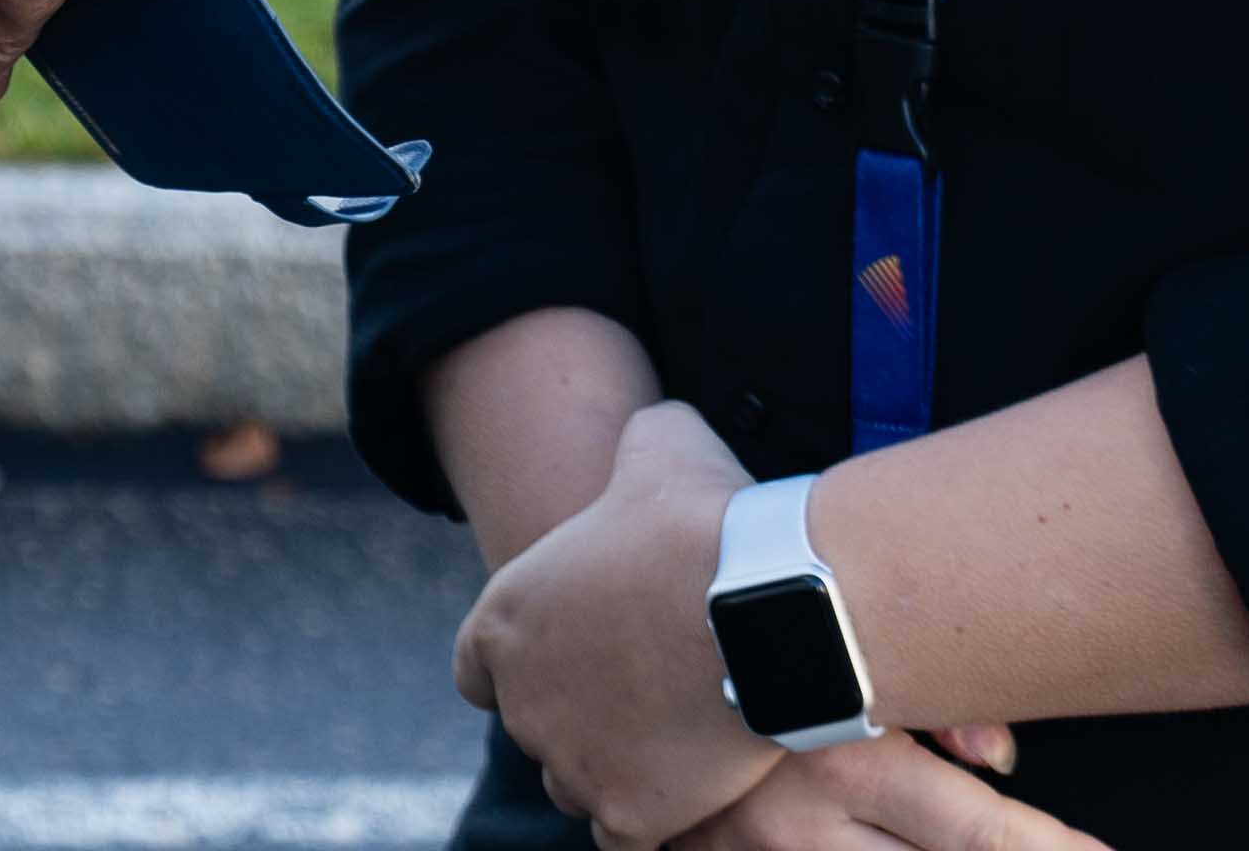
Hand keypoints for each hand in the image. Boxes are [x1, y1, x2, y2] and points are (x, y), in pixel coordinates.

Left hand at [460, 400, 1073, 850]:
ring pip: (577, 787)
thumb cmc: (708, 522)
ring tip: (676, 740)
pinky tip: (693, 790)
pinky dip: (654, 818)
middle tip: (646, 693)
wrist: (771, 605)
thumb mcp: (657, 443)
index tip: (575, 658)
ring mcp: (572, 764)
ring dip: (615, 769)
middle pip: (535, 729)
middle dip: (580, 716)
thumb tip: (646, 436)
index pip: (477, 669)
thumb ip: (632, 449)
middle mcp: (522, 701)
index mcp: (505, 621)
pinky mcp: (628, 815)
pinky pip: (625, 837)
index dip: (522, 666)